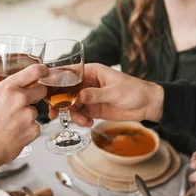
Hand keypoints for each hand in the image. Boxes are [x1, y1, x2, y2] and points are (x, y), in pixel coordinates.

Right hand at [0, 64, 48, 167]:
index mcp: (7, 88)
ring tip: (11, 124)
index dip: (43, 70)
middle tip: (23, 104)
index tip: (45, 72)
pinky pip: (35, 126)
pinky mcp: (33, 130)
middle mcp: (20, 98)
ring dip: (27, 116)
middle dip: (35, 95)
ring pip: (35, 111)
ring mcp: (28, 115)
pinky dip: (28, 130)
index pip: (34, 71)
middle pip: (41, 90)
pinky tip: (14, 133)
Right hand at [48, 63, 163, 125]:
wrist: (148, 105)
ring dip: (72, 114)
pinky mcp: (93, 108)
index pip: (69, 73)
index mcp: (92, 72)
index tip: (47, 89)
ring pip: (71, 105)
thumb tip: (79, 96)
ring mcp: (89, 96)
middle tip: (55, 113)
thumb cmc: (134, 90)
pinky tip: (88, 123)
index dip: (56, 80)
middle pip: (66, 91)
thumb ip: (95, 94)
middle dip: (60, 103)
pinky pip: (80, 114)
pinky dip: (81, 120)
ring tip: (82, 121)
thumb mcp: (114, 91)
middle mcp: (87, 83)